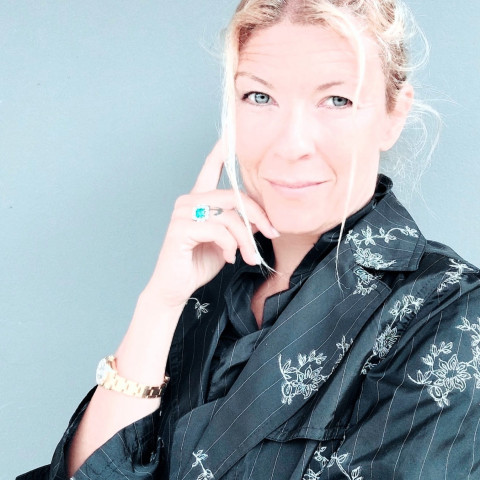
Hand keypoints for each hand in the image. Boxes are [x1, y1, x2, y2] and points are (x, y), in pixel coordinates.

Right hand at [143, 139, 278, 308]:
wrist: (176, 287)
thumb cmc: (200, 261)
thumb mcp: (227, 240)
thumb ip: (240, 223)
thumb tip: (261, 217)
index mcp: (200, 200)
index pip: (211, 168)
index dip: (222, 150)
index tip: (231, 132)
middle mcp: (190, 201)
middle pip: (235, 195)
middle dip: (259, 216)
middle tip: (271, 233)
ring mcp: (183, 213)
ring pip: (229, 215)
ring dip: (245, 239)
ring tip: (248, 256)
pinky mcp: (181, 228)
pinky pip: (218, 230)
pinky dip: (230, 246)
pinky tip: (228, 258)